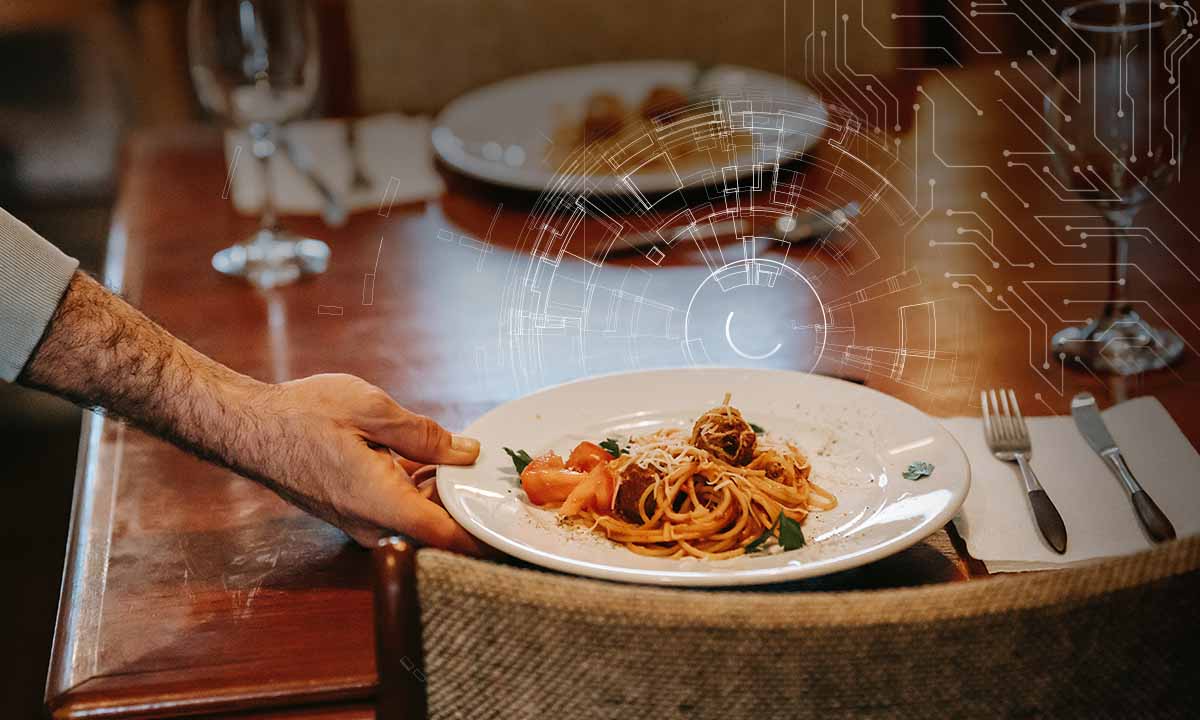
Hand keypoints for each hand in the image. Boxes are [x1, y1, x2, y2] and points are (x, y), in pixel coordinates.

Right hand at [250, 373, 484, 552]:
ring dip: (442, 493)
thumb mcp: (372, 409)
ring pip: (419, 519)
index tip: (515, 531)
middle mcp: (373, 525)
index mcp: (382, 503)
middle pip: (439, 529)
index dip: (486, 537)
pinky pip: (398, 512)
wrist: (250, 428)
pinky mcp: (354, 515)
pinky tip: (425, 459)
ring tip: (462, 458)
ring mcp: (361, 524)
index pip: (449, 538)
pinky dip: (418, 490)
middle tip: (496, 474)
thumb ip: (425, 435)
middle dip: (468, 504)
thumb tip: (468, 452)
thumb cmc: (303, 415)